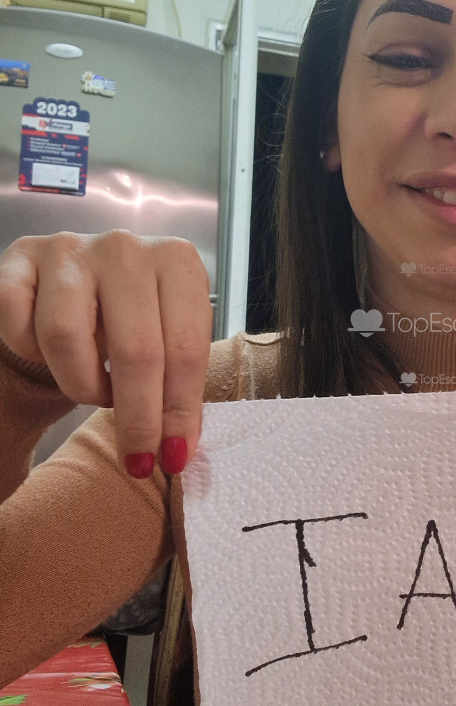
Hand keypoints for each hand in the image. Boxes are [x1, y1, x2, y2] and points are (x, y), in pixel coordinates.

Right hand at [0, 231, 211, 477]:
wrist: (62, 296)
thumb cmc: (123, 324)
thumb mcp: (163, 345)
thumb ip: (176, 390)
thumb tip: (178, 451)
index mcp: (178, 262)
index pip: (186, 347)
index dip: (180, 409)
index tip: (173, 455)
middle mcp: (126, 248)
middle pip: (136, 349)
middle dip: (137, 416)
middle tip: (136, 457)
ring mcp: (70, 249)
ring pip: (66, 336)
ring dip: (81, 383)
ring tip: (92, 391)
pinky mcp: (19, 258)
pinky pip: (19, 323)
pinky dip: (33, 354)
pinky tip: (48, 357)